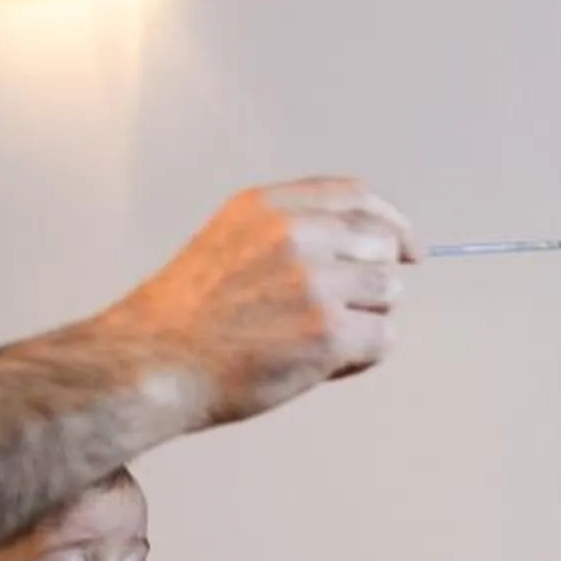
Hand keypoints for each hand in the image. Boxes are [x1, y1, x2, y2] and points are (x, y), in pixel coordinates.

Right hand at [99, 178, 415, 428]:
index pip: (355, 196)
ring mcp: (315, 281)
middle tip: (335, 313)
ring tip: (314, 341)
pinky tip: (323, 364)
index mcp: (268, 207)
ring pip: (388, 293)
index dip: (392, 221)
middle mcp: (295, 234)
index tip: (408, 248)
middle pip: (382, 245)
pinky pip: (384, 339)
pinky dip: (363, 357)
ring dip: (365, 320)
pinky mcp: (329, 331)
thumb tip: (362, 245)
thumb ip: (288, 231)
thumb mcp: (229, 240)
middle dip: (371, 281)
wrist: (152, 364)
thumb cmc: (184, 319)